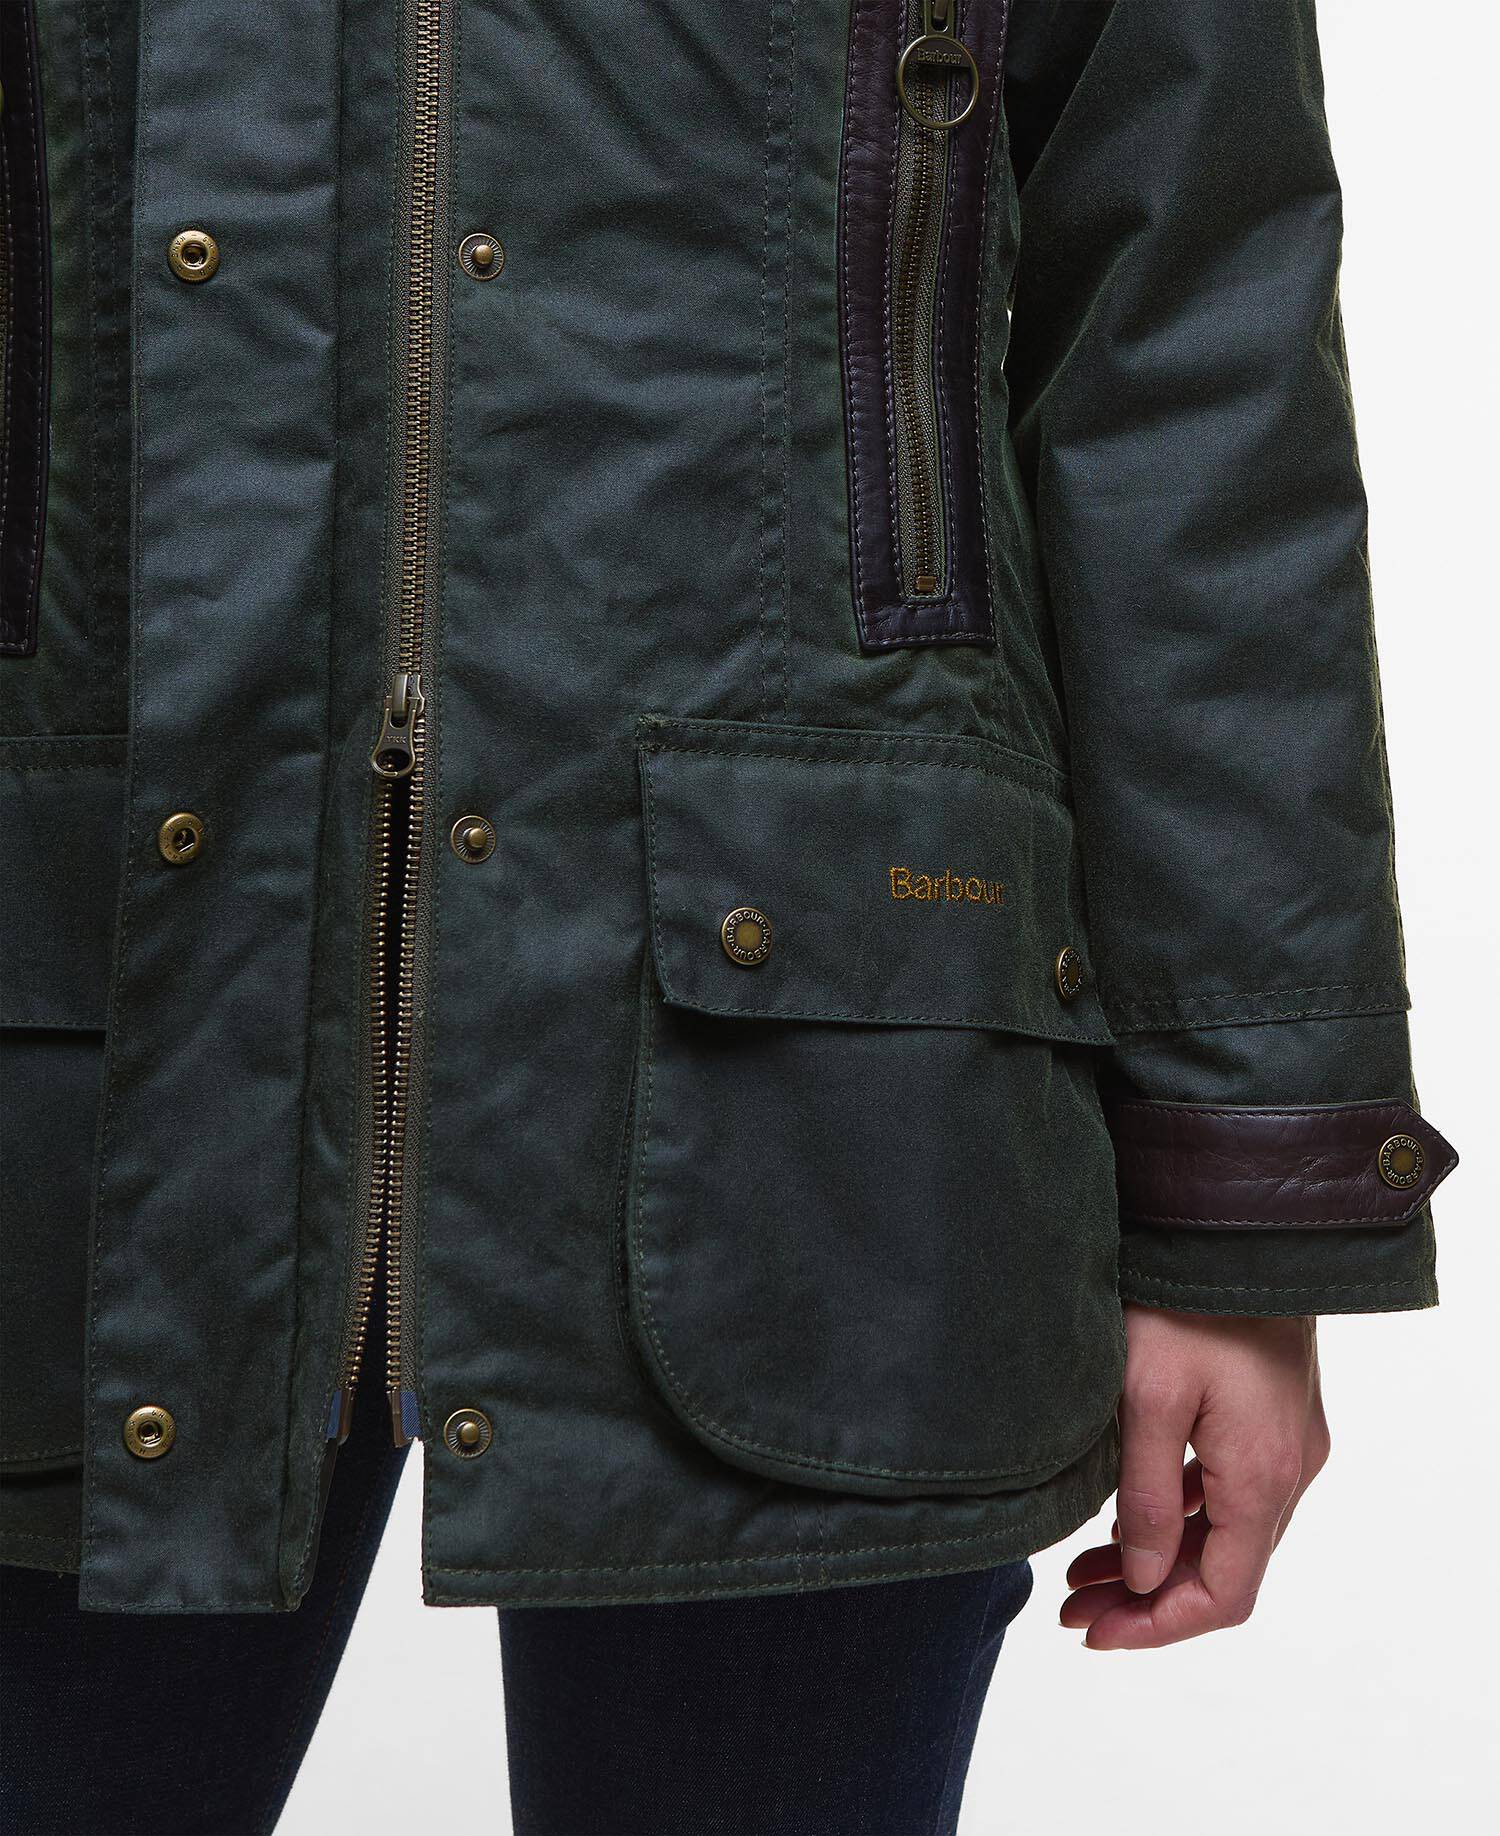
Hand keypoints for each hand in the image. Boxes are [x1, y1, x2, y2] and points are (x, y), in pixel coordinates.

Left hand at [1062, 1305, 1329, 1649]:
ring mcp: (1286, 1443)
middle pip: (1223, 1570)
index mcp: (1262, 1476)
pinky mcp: (1272, 1416)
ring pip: (1225, 1532)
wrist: (1237, 1226)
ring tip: (1083, 1572)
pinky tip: (1126, 1516)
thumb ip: (1149, 1496)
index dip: (1157, 1626)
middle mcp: (1289, 1470)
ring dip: (1160, 1560)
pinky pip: (1228, 1491)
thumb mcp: (1147, 1397)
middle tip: (1071, 1607)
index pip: (1222, 1595)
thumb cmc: (1186, 1298)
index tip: (1093, 1632)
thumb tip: (1147, 1580)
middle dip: (1147, 1599)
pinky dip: (1179, 1515)